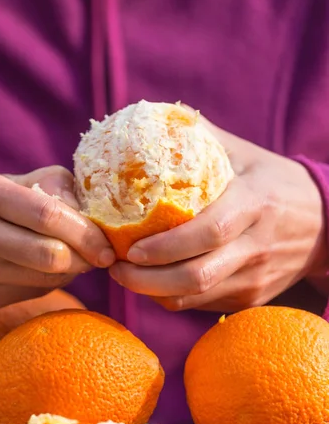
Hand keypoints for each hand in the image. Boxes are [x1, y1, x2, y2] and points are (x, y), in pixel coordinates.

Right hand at [0, 166, 114, 312]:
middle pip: (50, 256)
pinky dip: (48, 283)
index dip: (86, 233)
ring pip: (44, 281)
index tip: (107, 244)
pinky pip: (30, 294)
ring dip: (70, 271)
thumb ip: (50, 186)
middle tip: (98, 255)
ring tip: (71, 257)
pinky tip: (42, 269)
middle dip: (85, 258)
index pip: (48, 215)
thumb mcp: (2, 181)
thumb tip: (95, 210)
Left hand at [109, 120, 326, 312]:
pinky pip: (205, 305)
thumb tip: (152, 119)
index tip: (130, 248)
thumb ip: (201, 139)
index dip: (166, 246)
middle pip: (198, 275)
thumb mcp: (244, 154)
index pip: (208, 232)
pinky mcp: (252, 297)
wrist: (325, 224)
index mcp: (254, 205)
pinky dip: (173, 299)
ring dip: (155, 293)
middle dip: (148, 280)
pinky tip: (153, 284)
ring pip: (197, 297)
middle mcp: (256, 246)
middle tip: (115, 268)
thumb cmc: (275, 182)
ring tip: (125, 277)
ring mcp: (256, 278)